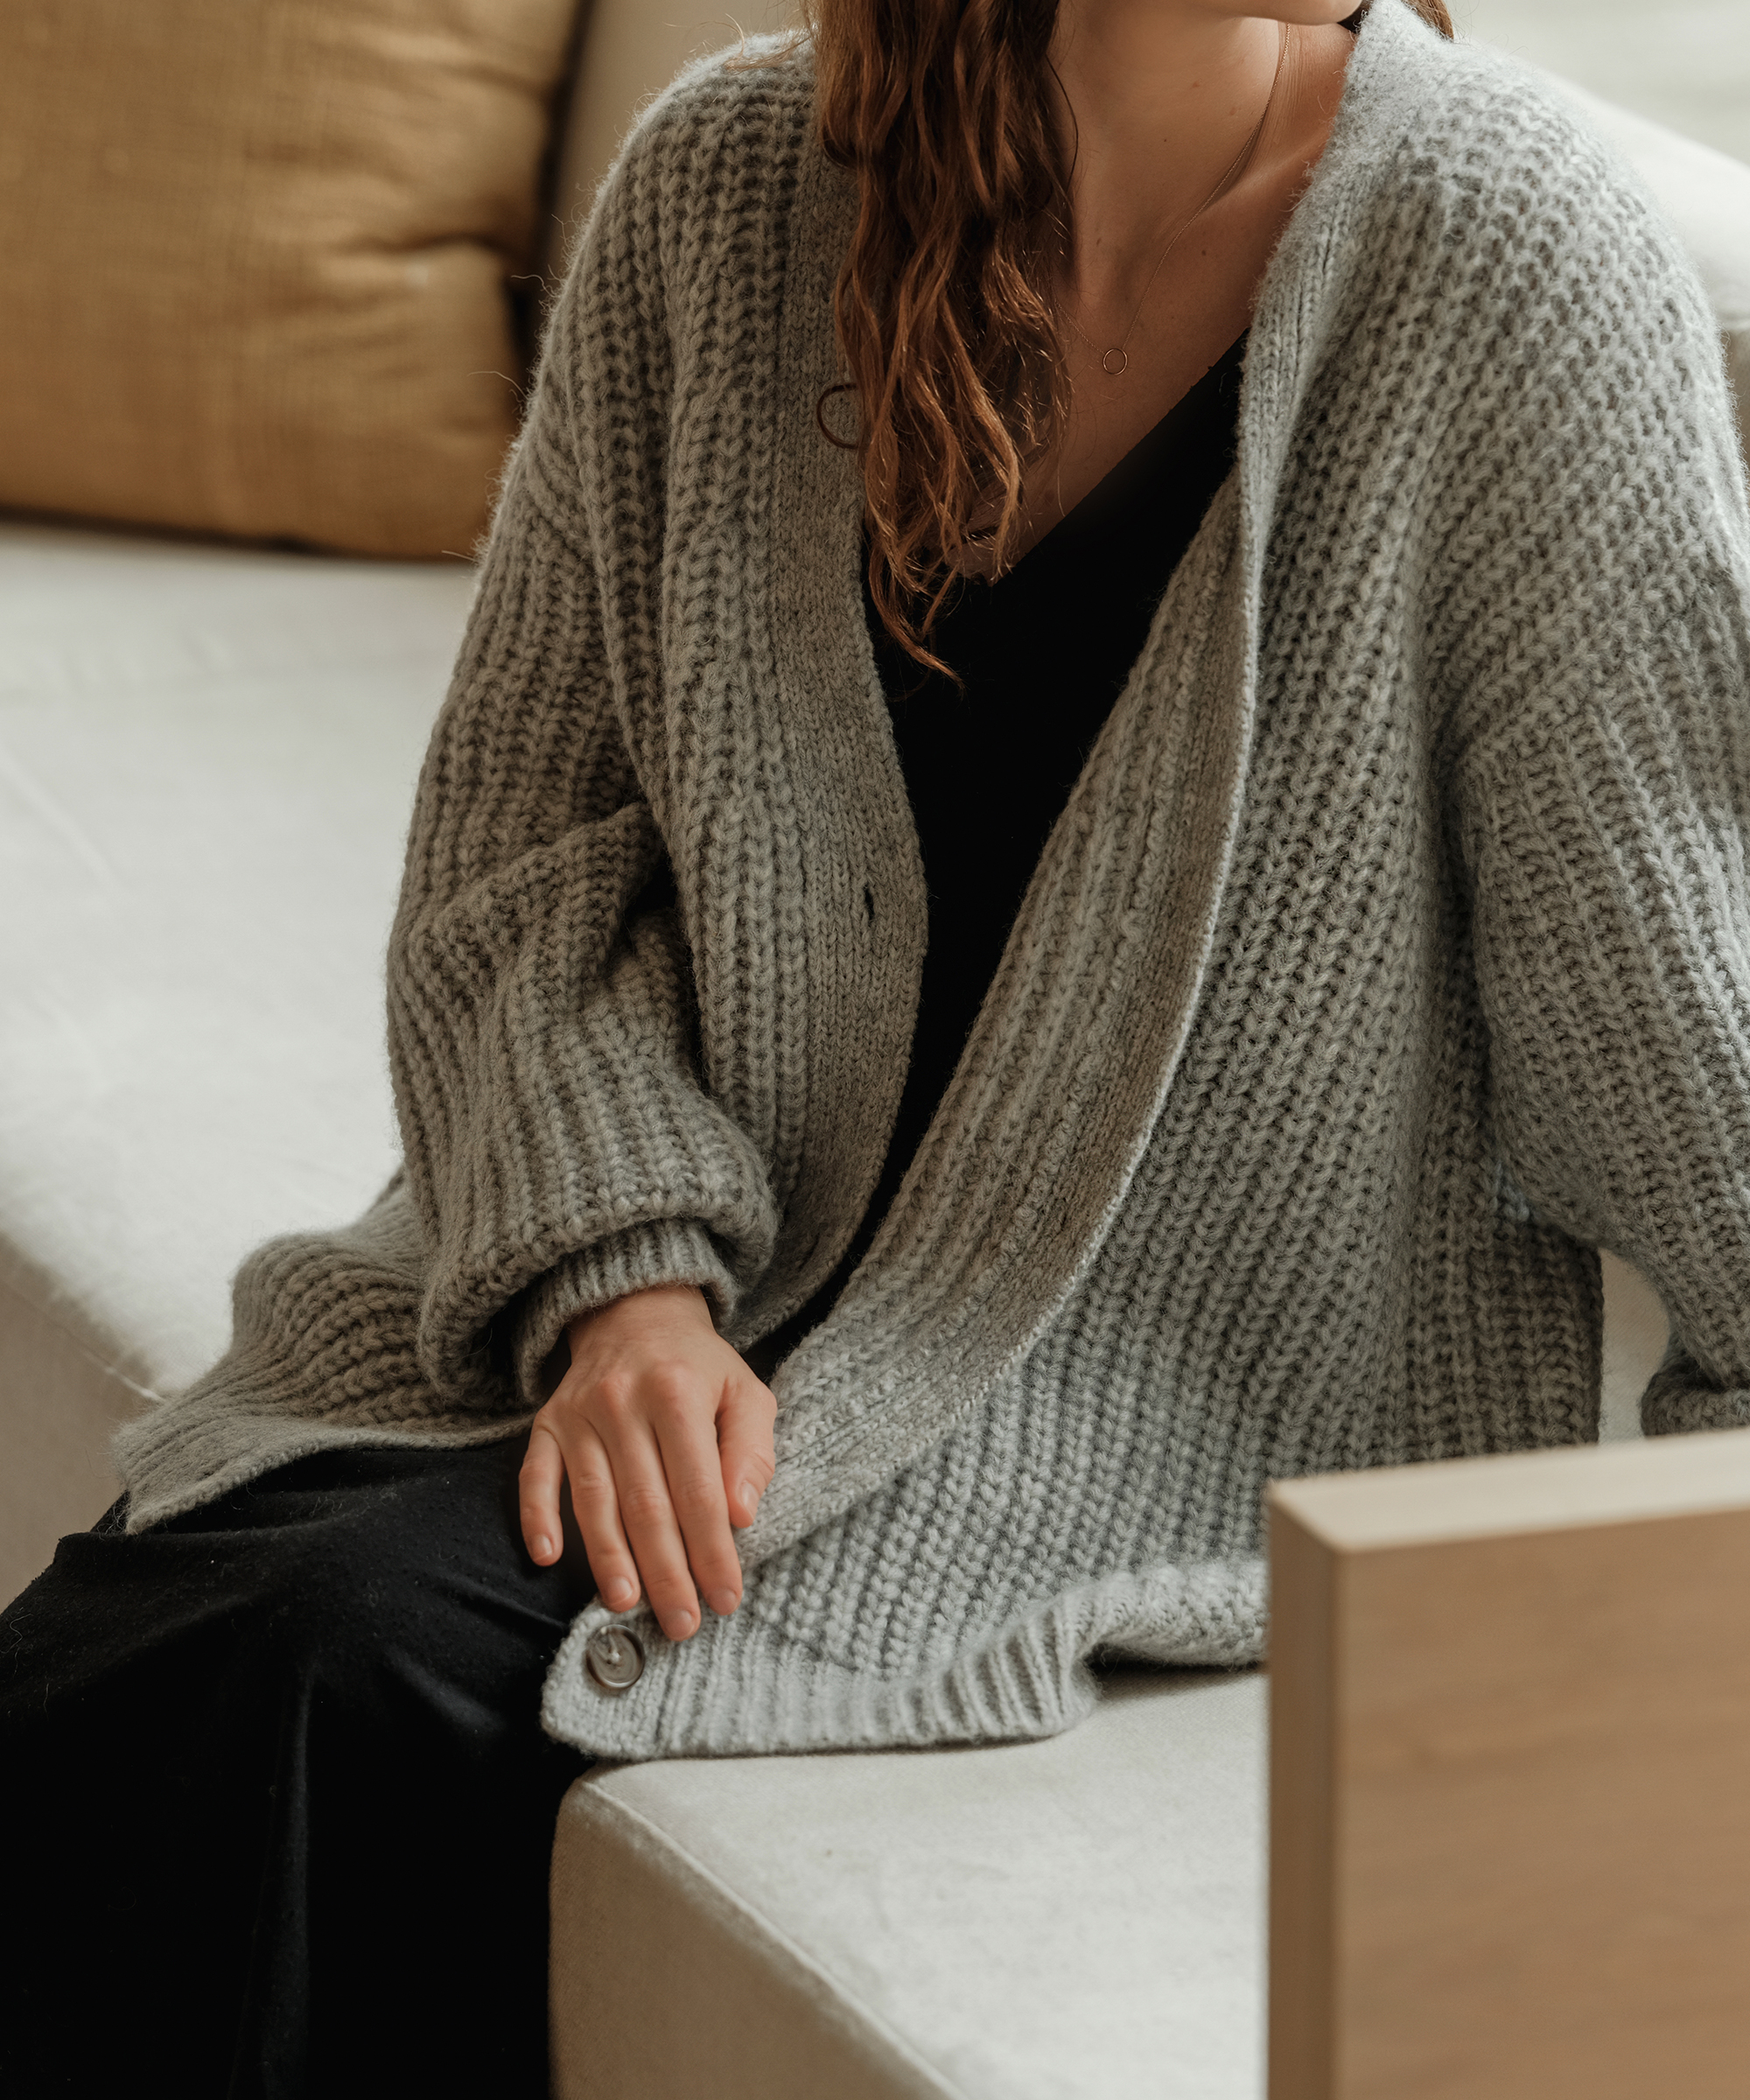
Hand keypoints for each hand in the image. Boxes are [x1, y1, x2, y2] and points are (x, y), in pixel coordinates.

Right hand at [518, 1283, 775, 1640]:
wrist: (636, 1313)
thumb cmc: (699, 1369)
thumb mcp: (746, 1393)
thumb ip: (753, 1451)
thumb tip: (742, 1516)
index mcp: (679, 1393)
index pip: (698, 1489)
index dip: (713, 1549)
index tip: (725, 1598)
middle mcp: (622, 1401)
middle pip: (645, 1503)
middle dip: (666, 1570)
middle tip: (681, 1622)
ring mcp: (579, 1414)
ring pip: (593, 1499)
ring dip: (609, 1558)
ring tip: (626, 1604)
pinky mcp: (547, 1424)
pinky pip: (535, 1476)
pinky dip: (538, 1518)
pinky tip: (547, 1558)